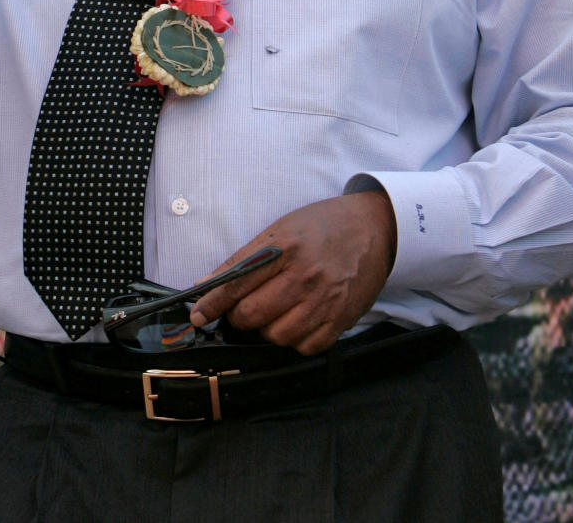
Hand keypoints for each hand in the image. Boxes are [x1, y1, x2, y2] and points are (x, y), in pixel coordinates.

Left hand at [189, 192, 396, 355]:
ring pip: (277, 336)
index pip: (237, 283)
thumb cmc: (323, 225)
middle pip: (253, 315)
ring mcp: (326, 300)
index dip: (212, 304)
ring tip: (272, 313)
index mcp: (286, 248)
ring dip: (267, 329)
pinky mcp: (342, 319)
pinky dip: (294, 340)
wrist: (373, 227)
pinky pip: (306, 347)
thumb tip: (208, 282)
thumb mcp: (281, 229)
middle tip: (242, 308)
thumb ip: (246, 258)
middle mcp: (306, 276)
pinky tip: (295, 321)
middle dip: (239, 316)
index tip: (199, 315)